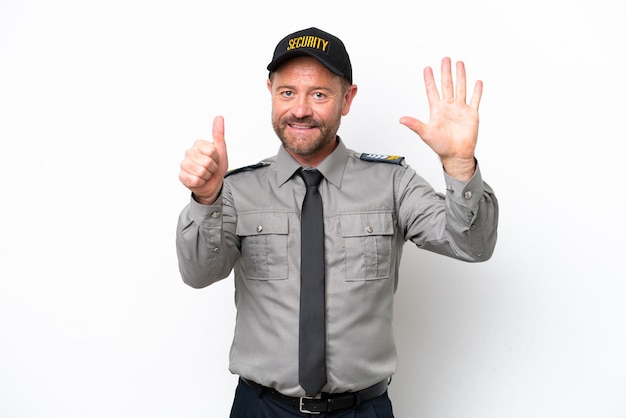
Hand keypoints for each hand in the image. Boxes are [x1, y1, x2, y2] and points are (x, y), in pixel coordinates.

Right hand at [179, 116, 228, 204]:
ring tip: (205, 174)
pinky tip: (199, 180)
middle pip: (207, 162)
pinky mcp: (181, 176)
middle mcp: (189, 152)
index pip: (211, 150)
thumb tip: (219, 117)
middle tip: (210, 168)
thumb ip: (219, 134)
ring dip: (207, 176)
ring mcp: (184, 164)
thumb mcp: (221, 150)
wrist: (212, 184)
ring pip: (201, 172)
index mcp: (198, 144)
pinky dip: (201, 182)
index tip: (215, 159)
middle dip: (212, 168)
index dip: (216, 158)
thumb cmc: (216, 167)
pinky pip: (195, 180)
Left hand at [400, 57, 481, 180]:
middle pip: (447, 85)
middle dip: (446, 72)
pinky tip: (477, 82)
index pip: (432, 91)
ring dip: (460, 76)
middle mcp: (449, 107)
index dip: (429, 80)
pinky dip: (477, 91)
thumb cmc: (441, 146)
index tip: (427, 68)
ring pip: (461, 88)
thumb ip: (414, 125)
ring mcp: (460, 110)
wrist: (456, 155)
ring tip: (459, 64)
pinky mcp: (471, 115)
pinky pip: (475, 100)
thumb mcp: (426, 134)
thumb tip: (401, 119)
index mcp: (437, 110)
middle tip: (445, 59)